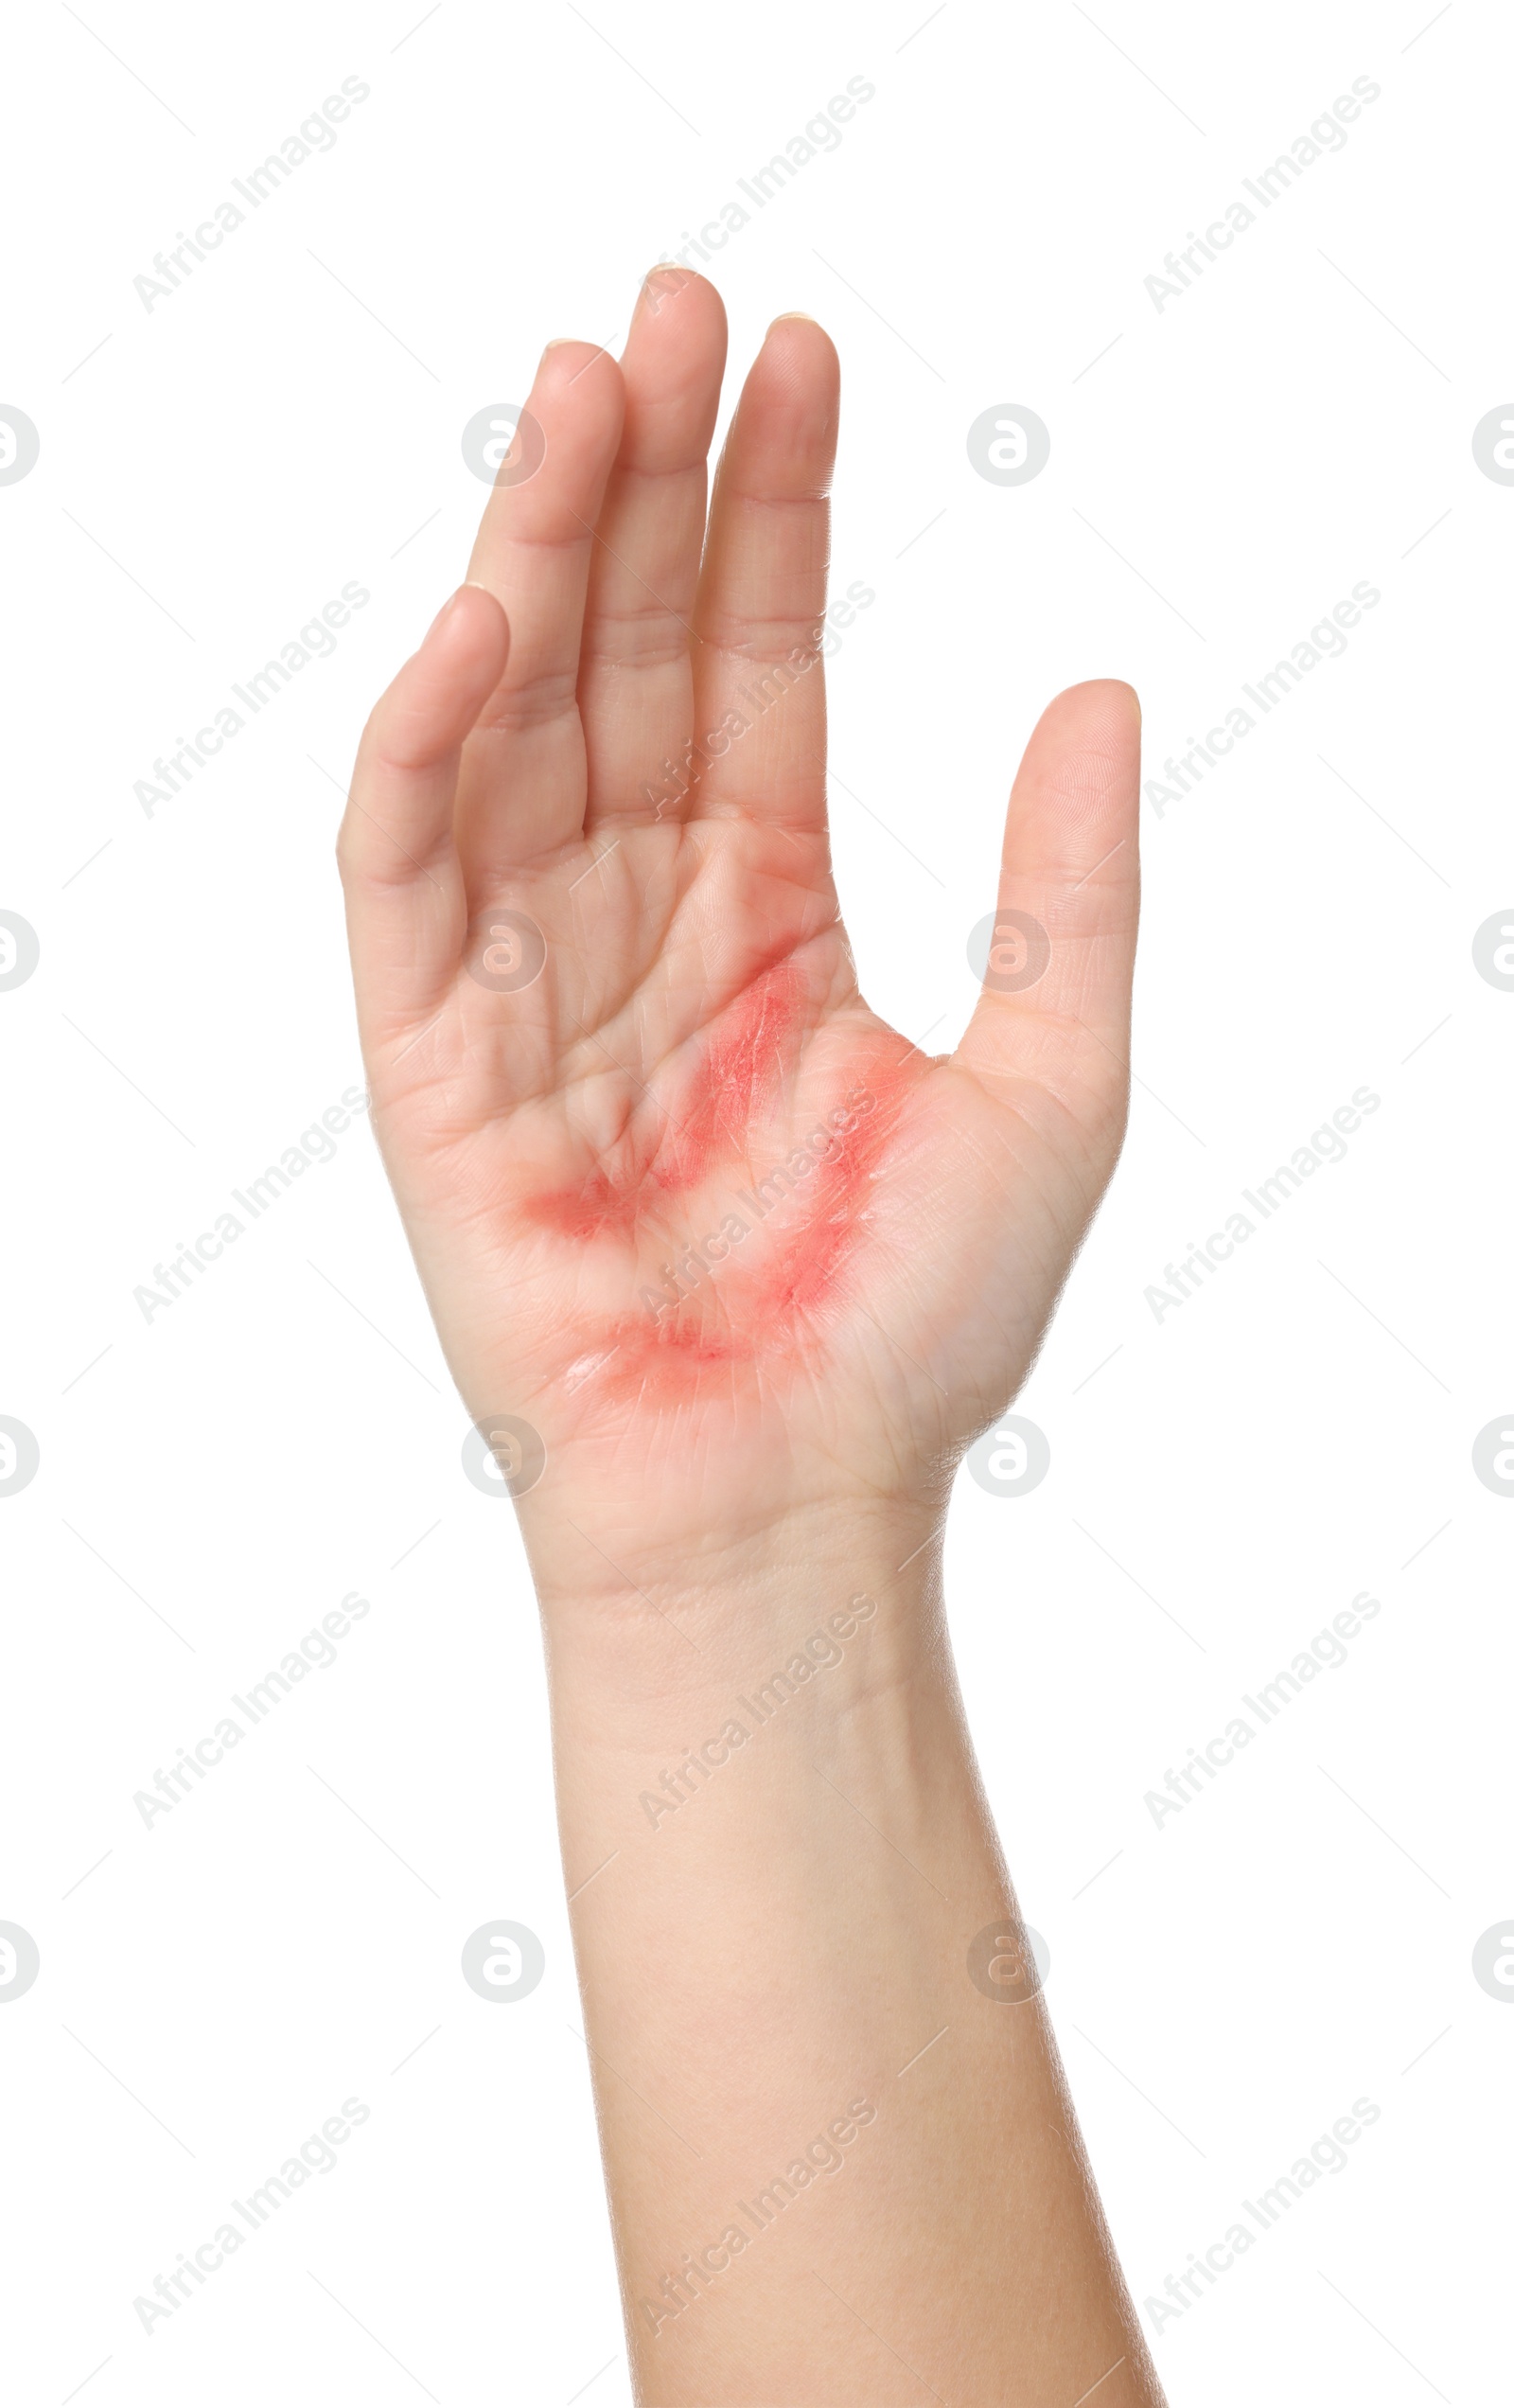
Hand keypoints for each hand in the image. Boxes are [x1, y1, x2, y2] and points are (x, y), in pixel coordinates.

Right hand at [338, 271, 1140, 1590]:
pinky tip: (482, 613)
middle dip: (648, 486)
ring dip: (541, 556)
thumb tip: (1095, 681)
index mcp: (774, 917)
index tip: (799, 359)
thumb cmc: (913, 1331)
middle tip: (670, 308)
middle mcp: (645, 923)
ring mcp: (531, 979)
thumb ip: (1064, 884)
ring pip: (517, 724)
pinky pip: (407, 871)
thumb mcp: (1052, 1080)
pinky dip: (428, 742)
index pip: (761, 670)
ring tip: (583, 388)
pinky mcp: (432, 1060)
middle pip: (632, 661)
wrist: (794, 1503)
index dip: (776, 515)